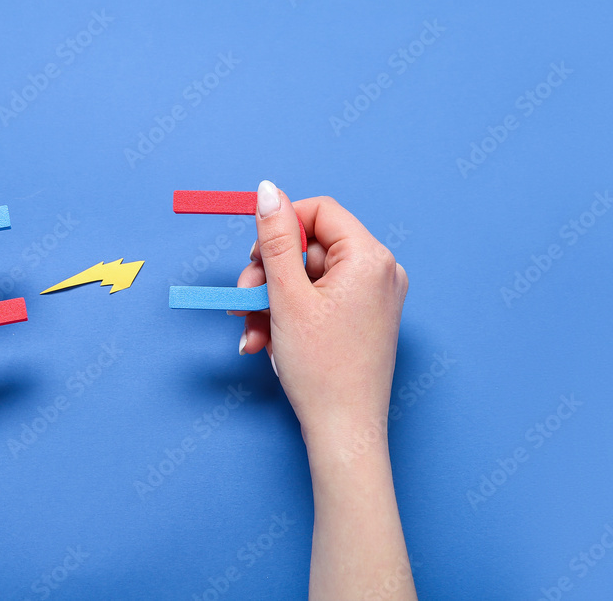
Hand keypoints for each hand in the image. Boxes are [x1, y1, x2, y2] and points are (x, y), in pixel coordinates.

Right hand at [235, 181, 415, 599]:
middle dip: (268, 275)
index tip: (254, 256)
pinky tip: (267, 343)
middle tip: (243, 300)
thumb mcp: (286, 296)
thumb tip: (267, 190)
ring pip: (307, 279)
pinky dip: (289, 316)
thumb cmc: (321, 369)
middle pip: (309, 248)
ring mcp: (374, 298)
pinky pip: (318, 302)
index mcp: (370, 258)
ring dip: (271, 302)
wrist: (344, 432)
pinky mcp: (363, 320)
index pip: (320, 212)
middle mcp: (380, 272)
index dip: (279, 228)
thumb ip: (274, 239)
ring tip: (252, 334)